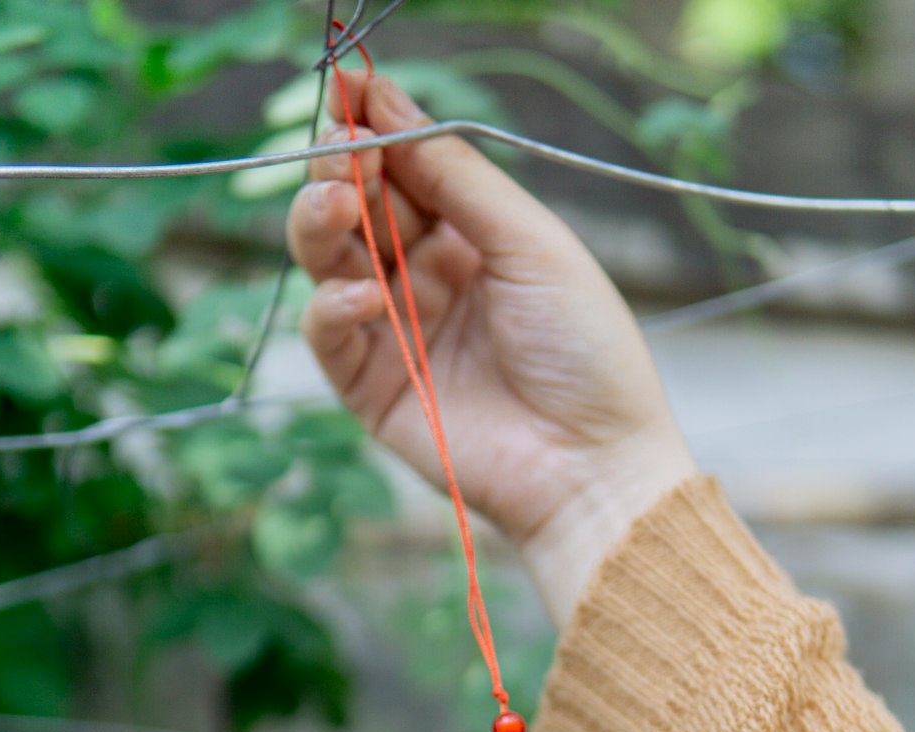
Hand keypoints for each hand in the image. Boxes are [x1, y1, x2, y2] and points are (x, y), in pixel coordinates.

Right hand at [288, 71, 695, 625]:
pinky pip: (328, 336)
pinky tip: (366, 297)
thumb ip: (457, 176)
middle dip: (341, 170)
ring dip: (322, 225)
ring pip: (329, 263)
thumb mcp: (531, 243)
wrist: (592, 464)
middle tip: (340, 147)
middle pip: (358, 208)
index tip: (348, 84)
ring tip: (338, 205)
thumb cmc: (584, 352)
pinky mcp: (372, 391)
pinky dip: (334, 309)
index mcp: (472, 239)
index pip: (404, 168)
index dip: (373, 126)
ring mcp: (395, 334)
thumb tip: (389, 102)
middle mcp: (426, 279)